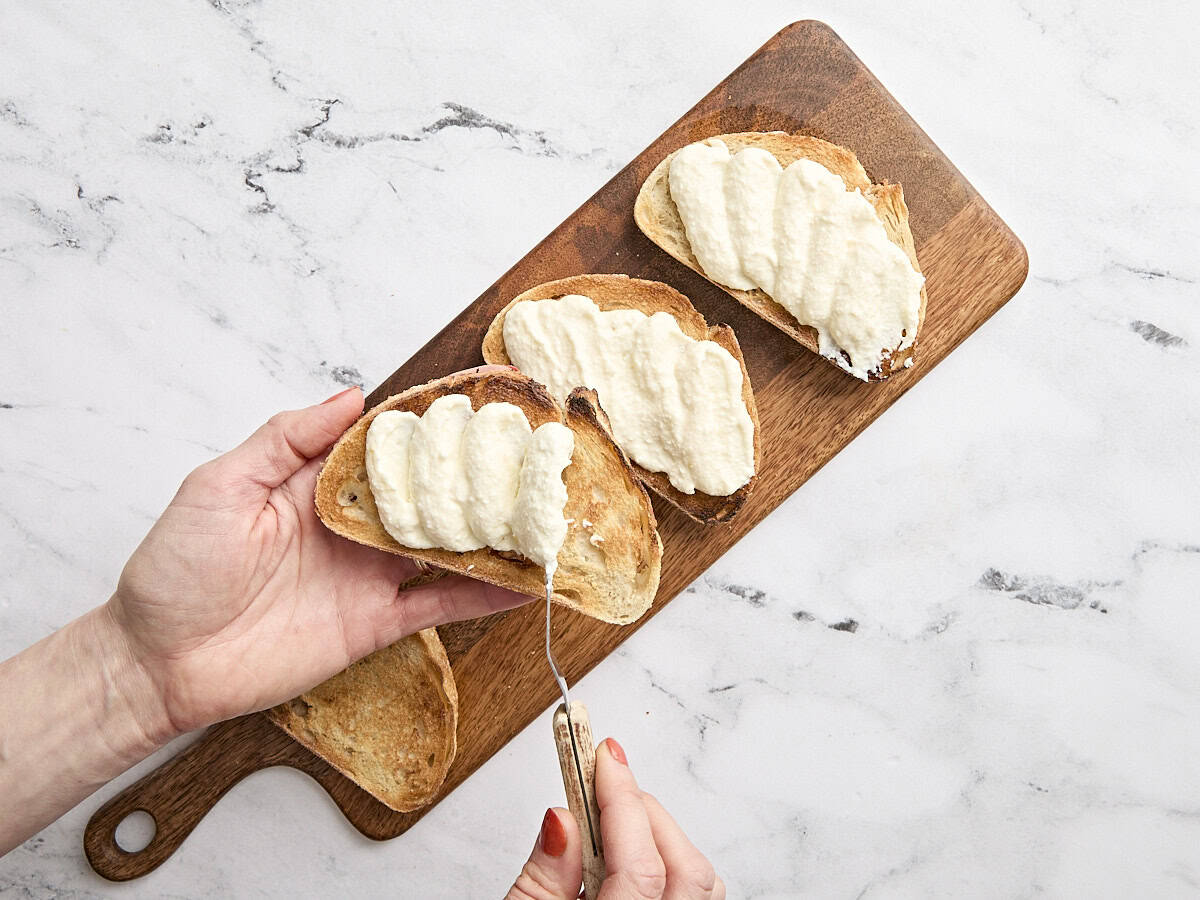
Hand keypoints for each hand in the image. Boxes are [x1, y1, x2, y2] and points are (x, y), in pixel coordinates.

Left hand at [108, 384, 527, 739]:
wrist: (162, 664)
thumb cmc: (177, 570)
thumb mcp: (221, 485)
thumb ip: (286, 439)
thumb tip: (352, 394)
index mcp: (317, 482)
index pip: (386, 445)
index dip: (430, 425)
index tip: (481, 402)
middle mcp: (353, 524)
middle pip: (427, 494)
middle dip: (477, 475)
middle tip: (534, 454)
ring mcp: (369, 573)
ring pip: (445, 546)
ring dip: (492, 532)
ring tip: (546, 514)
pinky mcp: (377, 621)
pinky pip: (440, 604)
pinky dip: (483, 594)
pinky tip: (523, 583)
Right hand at [508, 737, 723, 899]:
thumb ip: (543, 877)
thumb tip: (562, 817)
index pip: (640, 864)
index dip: (621, 799)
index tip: (603, 754)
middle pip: (686, 868)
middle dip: (644, 813)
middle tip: (603, 783)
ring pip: (701, 882)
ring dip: (661, 838)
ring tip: (614, 822)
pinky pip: (695, 896)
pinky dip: (670, 863)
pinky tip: (632, 855)